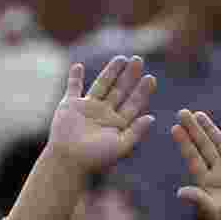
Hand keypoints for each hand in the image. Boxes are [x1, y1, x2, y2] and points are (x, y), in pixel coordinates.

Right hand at [46, 57, 156, 173]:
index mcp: (117, 124)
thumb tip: (152, 117)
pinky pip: (73, 88)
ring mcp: (87, 108)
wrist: (68, 160)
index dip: (142, 91)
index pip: (133, 104)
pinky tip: (79, 66)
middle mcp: (104, 113)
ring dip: (110, 72)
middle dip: (129, 76)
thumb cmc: (95, 158)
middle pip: (120, 90)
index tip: (151, 78)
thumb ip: (136, 131)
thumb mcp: (121, 145)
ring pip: (101, 85)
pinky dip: (74, 77)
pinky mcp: (69, 106)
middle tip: (139, 60)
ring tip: (121, 58)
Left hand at [172, 111, 220, 219]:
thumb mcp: (214, 212)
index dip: (184, 143)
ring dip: (211, 129)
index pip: (193, 158)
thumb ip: (199, 200)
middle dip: (193, 129)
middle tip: (182, 112)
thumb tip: (180, 193)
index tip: (174, 128)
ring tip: (199, 114)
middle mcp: (218, 172)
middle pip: (204, 146)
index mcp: (206, 182)